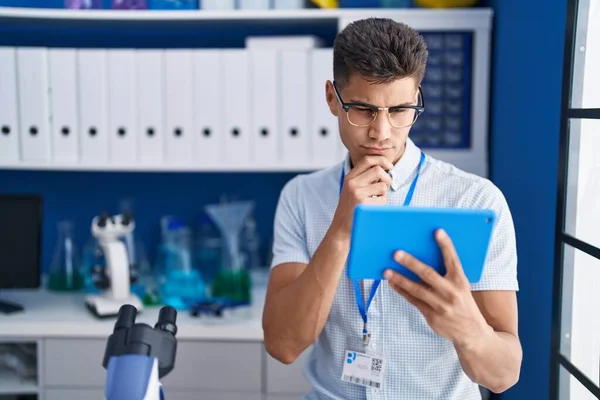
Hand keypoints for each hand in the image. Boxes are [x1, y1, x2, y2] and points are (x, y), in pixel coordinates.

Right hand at [331, 156, 392, 236]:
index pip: (367, 160)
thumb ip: (364, 178)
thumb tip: (385, 168)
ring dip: (383, 194)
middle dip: (387, 178)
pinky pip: (383, 199)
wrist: (341, 229)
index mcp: (349, 177)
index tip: (389, 166)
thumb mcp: (352, 189)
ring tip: (374, 201)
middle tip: (384, 187)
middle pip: (378, 170)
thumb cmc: (351, 209)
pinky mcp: (364, 204)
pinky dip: (381, 204)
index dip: (381, 160)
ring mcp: (357, 193)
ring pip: (383, 185)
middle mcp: (352, 183)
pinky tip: (372, 209)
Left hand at [384, 229, 491, 347]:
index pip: (453, 260)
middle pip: (428, 274)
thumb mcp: (461, 287)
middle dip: (411, 262)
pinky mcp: (431, 316)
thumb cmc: (463, 303)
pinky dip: (401, 290)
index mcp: (461, 282)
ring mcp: (441, 305)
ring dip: (400, 278)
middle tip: (396, 253)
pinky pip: (413, 300)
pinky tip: (392, 283)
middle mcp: (451, 293)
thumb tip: (424, 256)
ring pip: (416, 289)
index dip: (446, 245)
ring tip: (387, 270)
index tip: (437, 232)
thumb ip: (447, 274)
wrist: (471, 333)